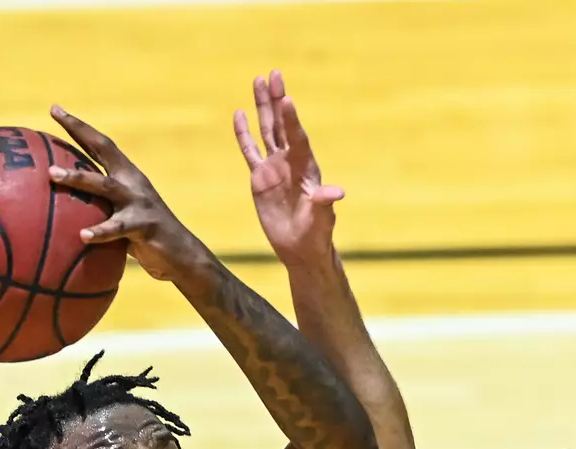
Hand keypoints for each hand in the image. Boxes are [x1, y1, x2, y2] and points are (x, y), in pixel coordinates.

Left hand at [47, 106, 208, 282]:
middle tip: (55, 117)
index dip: (79, 127)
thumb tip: (60, 211)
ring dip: (78, 177)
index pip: (100, 145)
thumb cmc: (144, 239)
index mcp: (127, 177)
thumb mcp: (120, 218)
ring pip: (105, 186)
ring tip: (53, 175)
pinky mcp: (145, 225)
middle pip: (105, 149)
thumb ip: (97, 209)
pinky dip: (100, 231)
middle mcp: (133, 183)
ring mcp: (139, 202)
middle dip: (80, 130)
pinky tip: (82, 236)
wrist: (181, 256)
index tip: (55, 109)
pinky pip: (118, 228)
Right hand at [234, 70, 343, 266]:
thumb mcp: (321, 218)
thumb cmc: (316, 232)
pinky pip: (250, 151)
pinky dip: (244, 134)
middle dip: (277, 100)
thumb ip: (324, 203)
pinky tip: (239, 114)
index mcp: (305, 167)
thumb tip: (336, 193)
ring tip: (258, 81)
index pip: (297, 138)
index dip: (292, 120)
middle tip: (274, 74)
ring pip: (266, 130)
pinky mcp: (260, 178)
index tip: (287, 99)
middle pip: (282, 125)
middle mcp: (290, 161)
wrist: (301, 246)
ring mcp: (274, 167)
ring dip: (262, 107)